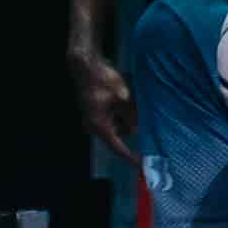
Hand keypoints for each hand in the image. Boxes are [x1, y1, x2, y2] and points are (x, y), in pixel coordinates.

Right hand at [70, 44, 135, 164]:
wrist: (85, 63)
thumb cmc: (102, 79)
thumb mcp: (123, 97)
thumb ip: (130, 115)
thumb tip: (136, 129)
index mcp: (99, 125)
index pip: (117, 147)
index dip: (130, 156)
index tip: (141, 164)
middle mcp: (94, 124)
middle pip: (119, 133)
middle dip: (130, 125)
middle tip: (138, 111)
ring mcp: (93, 117)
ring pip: (116, 123)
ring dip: (126, 115)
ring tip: (128, 98)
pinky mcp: (95, 109)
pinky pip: (111, 115)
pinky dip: (120, 110)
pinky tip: (123, 96)